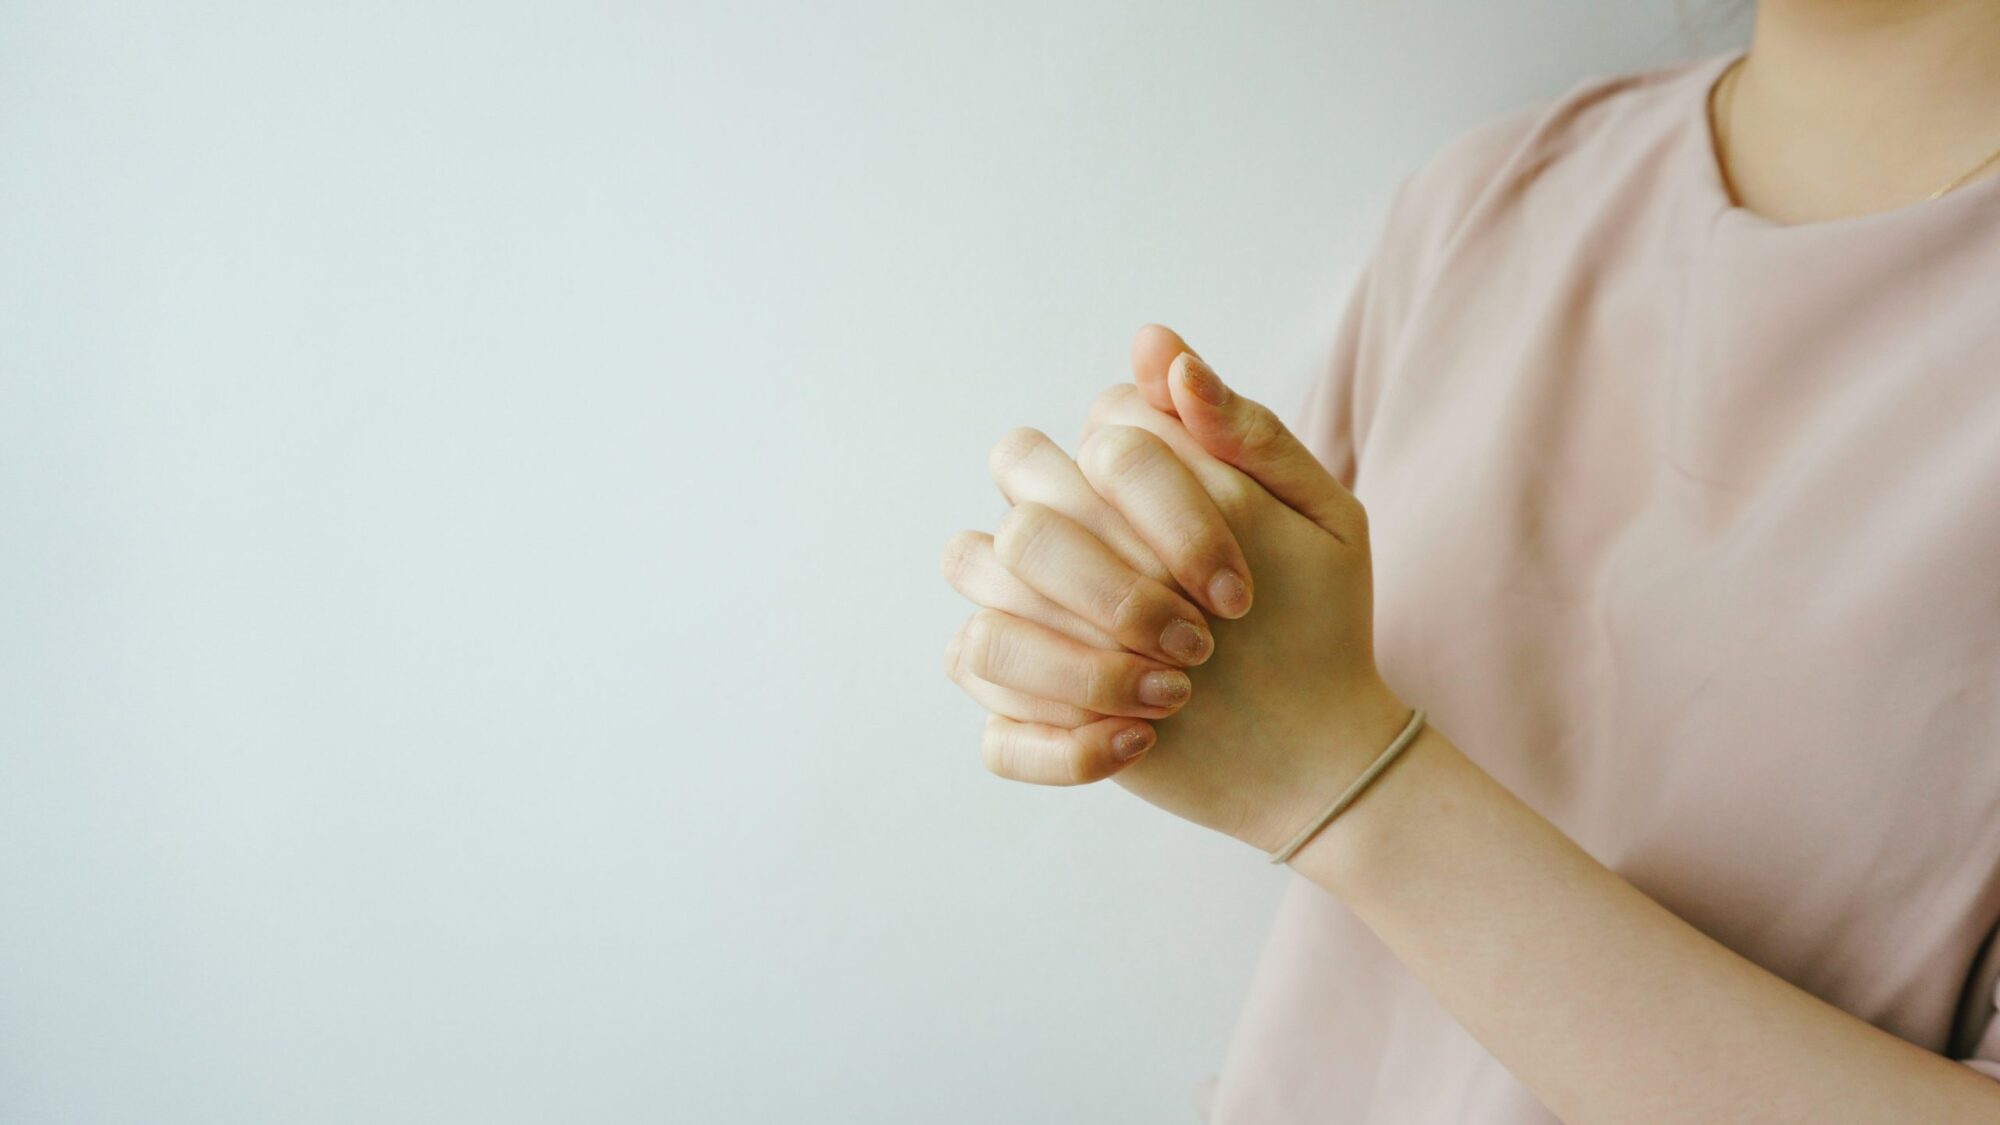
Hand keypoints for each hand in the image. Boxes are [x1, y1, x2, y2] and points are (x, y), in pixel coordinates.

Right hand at [941, 327, 1412, 853]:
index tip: (1239, 589)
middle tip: (1202, 642)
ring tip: (1174, 696)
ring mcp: (1028, 635)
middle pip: (1022, 531)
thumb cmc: (1317, 616)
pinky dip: (1061, 746)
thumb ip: (1244, 429)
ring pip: (985, 633)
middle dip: (1114, 592)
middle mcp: (1055, 545)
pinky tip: (1138, 745)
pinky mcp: (1023, 722)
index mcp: (1115, 478)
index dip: (1165, 515)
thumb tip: (1157, 346)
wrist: (1322, 743)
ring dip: (1082, 671)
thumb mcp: (1317, 517)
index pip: (1096, 446)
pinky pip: (993, 734)